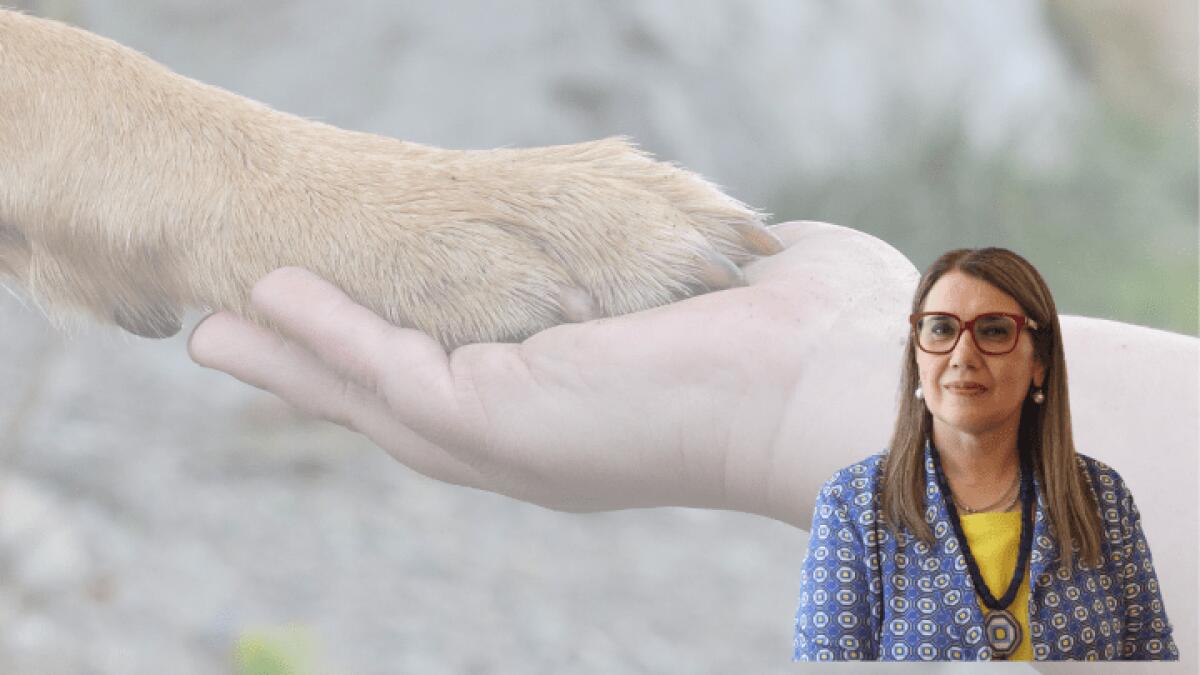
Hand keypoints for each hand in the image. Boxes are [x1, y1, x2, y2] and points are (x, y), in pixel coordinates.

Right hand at [187, 221, 917, 524]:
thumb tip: (672, 253)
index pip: (462, 386)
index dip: (390, 359)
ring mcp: (512, 438)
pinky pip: (385, 372)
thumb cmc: (802, 333)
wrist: (840, 378)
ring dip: (294, 361)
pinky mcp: (500, 417)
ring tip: (218, 332)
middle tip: (233, 343)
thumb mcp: (699, 293)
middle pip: (396, 407)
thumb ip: (655, 279)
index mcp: (579, 416)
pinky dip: (322, 338)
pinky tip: (268, 302)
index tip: (332, 326)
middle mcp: (535, 441)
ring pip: (371, 399)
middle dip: (314, 374)